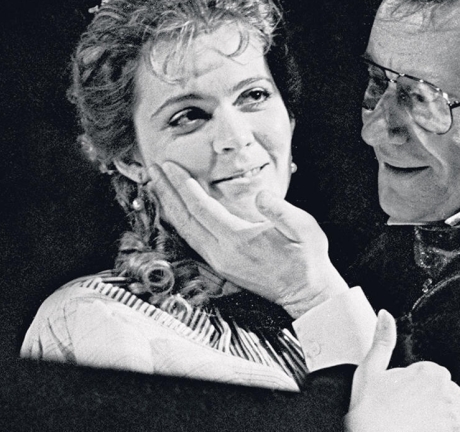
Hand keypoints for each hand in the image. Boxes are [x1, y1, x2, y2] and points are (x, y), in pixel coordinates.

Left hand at [147, 162, 348, 317]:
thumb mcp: (304, 229)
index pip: (201, 208)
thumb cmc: (307, 258)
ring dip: (169, 206)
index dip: (183, 186)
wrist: (307, 293)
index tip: (170, 166)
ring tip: (158, 186)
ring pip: (184, 231)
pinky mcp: (220, 266)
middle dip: (166, 192)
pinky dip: (181, 221)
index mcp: (238, 240)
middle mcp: (221, 253)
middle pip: (184, 219)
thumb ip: (281, 210)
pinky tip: (177, 210)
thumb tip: (261, 196)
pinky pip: (192, 239)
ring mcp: (219, 262)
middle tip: (153, 169)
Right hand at [346, 311, 459, 431]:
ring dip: (454, 410)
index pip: (439, 373)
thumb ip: (383, 340)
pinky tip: (448, 427)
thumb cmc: (367, 408)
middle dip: (440, 398)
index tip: (414, 394)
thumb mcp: (370, 369)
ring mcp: (450, 409)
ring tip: (435, 418)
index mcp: (425, 370)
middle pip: (452, 388)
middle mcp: (441, 387)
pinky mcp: (455, 429)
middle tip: (420, 410)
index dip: (426, 384)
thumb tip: (385, 314)